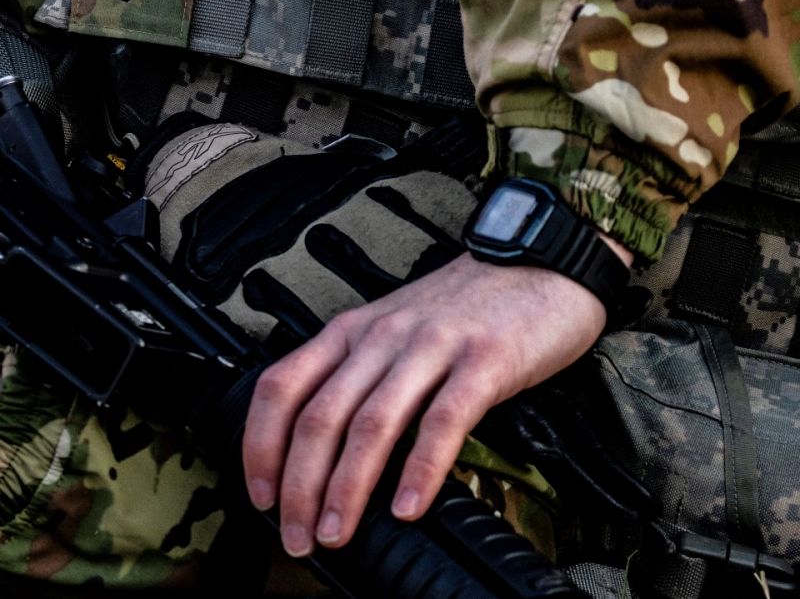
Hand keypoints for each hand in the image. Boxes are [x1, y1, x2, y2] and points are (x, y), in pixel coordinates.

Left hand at [242, 248, 624, 557]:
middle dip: (299, 487)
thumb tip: (323, 454)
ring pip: (371, 423)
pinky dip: (420, 469)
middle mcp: (381, 336)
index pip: (281, 387)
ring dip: (347, 487)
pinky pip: (443, 420)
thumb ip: (359, 380)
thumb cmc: (467, 307)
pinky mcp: (484, 361)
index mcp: (351, 332)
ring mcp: (432, 346)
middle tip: (297, 536)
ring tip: (338, 532)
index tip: (260, 495)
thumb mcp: (393, 332)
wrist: (540, 263)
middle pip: (319, 417)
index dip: (260, 446)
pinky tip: (408, 507)